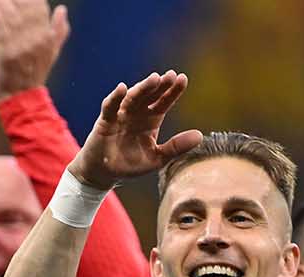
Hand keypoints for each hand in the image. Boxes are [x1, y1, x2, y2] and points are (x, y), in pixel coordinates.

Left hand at [0, 0, 69, 98]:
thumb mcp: (52, 53)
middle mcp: (36, 38)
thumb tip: (61, 9)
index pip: (40, 6)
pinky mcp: (6, 50)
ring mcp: (21, 44)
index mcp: (47, 36)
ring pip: (12, 12)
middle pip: (26, 5)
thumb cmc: (35, 74)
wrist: (21, 97)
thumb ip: (59, 31)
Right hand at [67, 71, 202, 189]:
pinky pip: (110, 106)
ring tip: (154, 79)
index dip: (173, 91)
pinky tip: (122, 88)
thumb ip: (176, 147)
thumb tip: (199, 136)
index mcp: (151, 120)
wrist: (103, 173)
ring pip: (133, 98)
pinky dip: (115, 97)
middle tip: (170, 76)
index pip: (164, 101)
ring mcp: (121, 115)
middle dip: (160, 85)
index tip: (183, 79)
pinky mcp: (105, 121)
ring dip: (142, 88)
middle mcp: (137, 113)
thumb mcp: (157, 158)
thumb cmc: (130, 164)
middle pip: (150, 95)